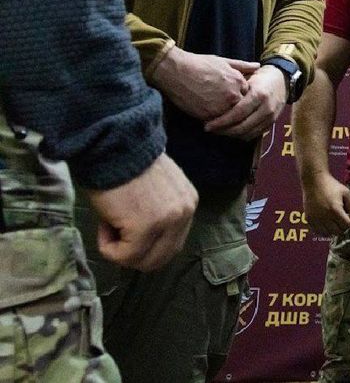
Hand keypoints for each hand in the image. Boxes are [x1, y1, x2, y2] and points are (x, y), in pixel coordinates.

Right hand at [84, 153, 197, 270]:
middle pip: (162, 257)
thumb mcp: (155, 189)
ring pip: (144, 261)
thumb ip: (159, 212)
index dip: (145, 243)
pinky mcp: (147, 227)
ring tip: (110, 223)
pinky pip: (125, 255)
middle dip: (134, 254)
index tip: (126, 224)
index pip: (172, 244)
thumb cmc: (124, 164)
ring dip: (121, 251)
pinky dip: (107, 246)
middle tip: (114, 233)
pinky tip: (105, 221)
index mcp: (188, 203)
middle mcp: (185, 212)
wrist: (112, 145)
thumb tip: (145, 240)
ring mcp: (168, 221)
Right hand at [151, 47, 258, 120]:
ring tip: (219, 120)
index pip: (247, 96)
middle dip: (235, 111)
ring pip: (231, 119)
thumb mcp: (223, 61)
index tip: (231, 100)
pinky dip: (216, 125)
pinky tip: (210, 123)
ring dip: (227, 121)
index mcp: (239, 81)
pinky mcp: (209, 115)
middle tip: (226, 113)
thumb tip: (258, 66)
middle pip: (241, 109)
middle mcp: (234, 95)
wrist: (177, 71)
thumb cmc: (198, 64)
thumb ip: (242, 66)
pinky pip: (218, 125)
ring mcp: (222, 106)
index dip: (239, 99)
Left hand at [204, 65, 285, 139]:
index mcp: (259, 95)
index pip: (237, 113)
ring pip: (248, 133)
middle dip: (224, 131)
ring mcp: (270, 118)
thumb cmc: (260, 77)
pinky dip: (241, 135)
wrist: (282, 80)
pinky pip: (254, 135)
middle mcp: (266, 108)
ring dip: (231, 135)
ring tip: (218, 131)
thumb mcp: (247, 77)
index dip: (221, 121)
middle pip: (242, 126)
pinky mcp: (271, 124)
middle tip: (209, 129)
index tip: (207, 125)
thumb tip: (213, 100)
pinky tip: (231, 131)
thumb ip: (234, 89)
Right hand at [301, 172, 349, 235]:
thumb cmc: (331, 185)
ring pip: (327, 234)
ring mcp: (316, 219)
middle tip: (342, 220)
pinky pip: (317, 231)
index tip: (348, 216)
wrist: (314, 180)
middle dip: (342, 227)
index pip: (346, 225)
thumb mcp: (346, 193)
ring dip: (333, 230)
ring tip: (334, 222)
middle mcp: (325, 216)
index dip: (349, 222)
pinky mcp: (309, 219)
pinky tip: (326, 224)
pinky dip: (323, 230)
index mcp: (335, 210)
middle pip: (337, 232)